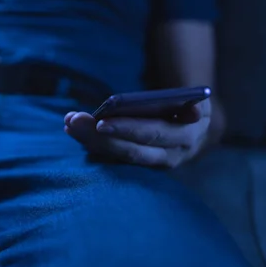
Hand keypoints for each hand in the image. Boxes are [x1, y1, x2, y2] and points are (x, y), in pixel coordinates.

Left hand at [64, 100, 211, 167]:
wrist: (194, 129)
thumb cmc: (186, 106)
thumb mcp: (193, 101)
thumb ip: (188, 103)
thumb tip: (190, 113)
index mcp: (189, 132)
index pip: (155, 133)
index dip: (128, 129)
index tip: (101, 123)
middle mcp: (174, 153)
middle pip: (132, 149)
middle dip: (101, 136)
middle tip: (75, 121)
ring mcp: (158, 163)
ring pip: (121, 156)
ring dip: (92, 140)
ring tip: (70, 122)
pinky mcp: (143, 166)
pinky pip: (115, 157)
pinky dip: (94, 143)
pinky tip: (74, 130)